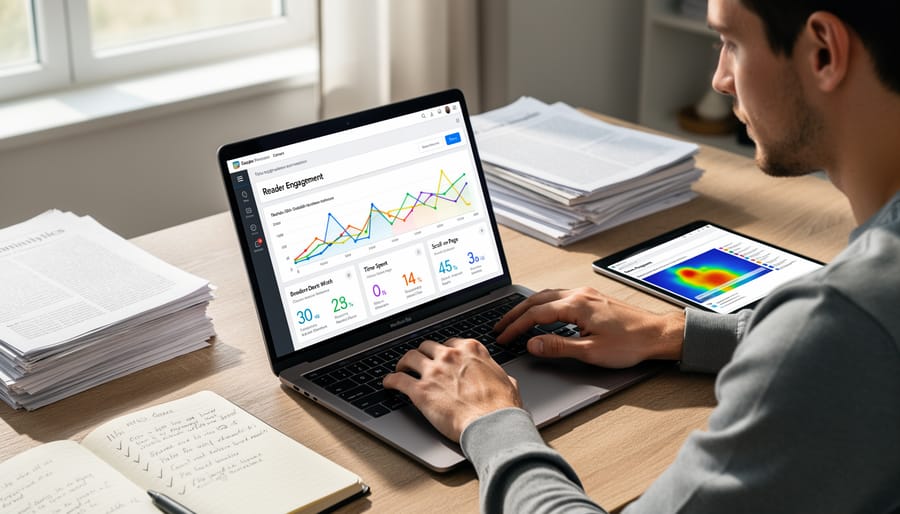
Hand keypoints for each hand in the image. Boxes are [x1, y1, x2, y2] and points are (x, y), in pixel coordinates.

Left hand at [383, 338, 522, 441]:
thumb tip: (502, 379)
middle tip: (420, 362)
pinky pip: (398, 380)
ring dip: (404, 362)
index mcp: (471, 350)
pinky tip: (388, 383)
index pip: (451, 343)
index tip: (441, 356)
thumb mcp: (507, 382)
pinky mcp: (420, 391)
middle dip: (423, 354)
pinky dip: (390, 380)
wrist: (492, 425)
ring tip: (401, 368)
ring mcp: (434, 371)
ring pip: (410, 357)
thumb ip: (498, 375)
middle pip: (428, 346)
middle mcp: (450, 356)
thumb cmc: (502, 408)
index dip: (444, 351)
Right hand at [495, 287, 683, 367]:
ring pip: (547, 295)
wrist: (657, 333)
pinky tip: (542, 313)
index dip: (515, 326)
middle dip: (515, 313)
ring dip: (528, 307)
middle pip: (536, 300)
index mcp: (576, 305)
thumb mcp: (591, 351)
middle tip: (499, 326)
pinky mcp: (592, 298)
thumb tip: (532, 344)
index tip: (503, 337)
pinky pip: (559, 296)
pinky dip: (543, 304)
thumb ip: (558, 347)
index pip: (535, 314)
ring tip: (514, 320)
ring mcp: (586, 294)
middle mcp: (579, 295)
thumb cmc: (630, 343)